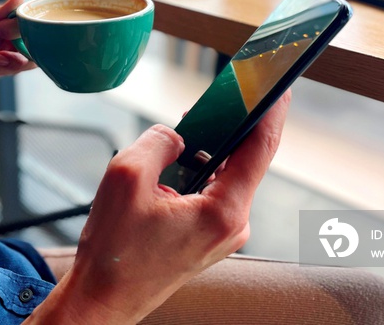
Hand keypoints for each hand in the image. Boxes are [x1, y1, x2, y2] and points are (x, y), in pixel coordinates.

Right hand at [24, 91, 290, 323]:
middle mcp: (231, 224)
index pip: (259, 147)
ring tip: (193, 127)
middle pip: (244, 160)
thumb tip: (176, 135)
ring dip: (210, 149)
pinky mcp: (208, 236)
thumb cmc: (114, 253)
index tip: (279, 84)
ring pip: (226, 175)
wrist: (104, 299)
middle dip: (231, 124)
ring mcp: (221, 232)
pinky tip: (182, 159)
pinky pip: (213, 191)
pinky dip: (201, 170)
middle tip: (223, 95)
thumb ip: (158, 141)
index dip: (270, 110)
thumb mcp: (126, 177)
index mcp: (222, 211)